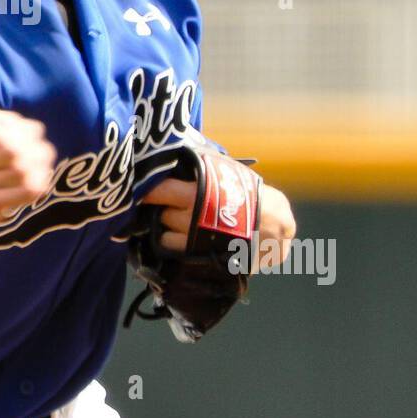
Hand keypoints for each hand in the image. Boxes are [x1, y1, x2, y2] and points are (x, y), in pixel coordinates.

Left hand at [141, 178, 295, 270]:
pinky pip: (177, 254)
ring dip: (170, 233)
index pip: (162, 190)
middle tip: (174, 209)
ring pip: (166, 237)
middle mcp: (191, 218)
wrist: (276, 234)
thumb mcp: (237, 179)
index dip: (149, 190)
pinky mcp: (198, 260)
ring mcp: (193, 241)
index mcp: (199, 194)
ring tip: (183, 228)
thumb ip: (211, 174)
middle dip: (166, 211)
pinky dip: (179, 249)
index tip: (140, 189)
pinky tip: (186, 243)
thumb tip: (190, 158)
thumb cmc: (259, 201)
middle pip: (163, 214)